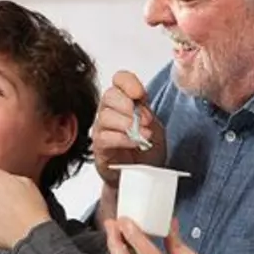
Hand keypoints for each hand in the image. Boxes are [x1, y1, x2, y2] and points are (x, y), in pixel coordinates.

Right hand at [92, 70, 165, 187]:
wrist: (143, 174)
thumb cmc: (147, 149)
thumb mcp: (154, 125)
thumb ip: (147, 111)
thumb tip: (140, 103)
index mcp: (124, 100)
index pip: (119, 79)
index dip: (129, 83)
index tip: (141, 94)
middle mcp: (109, 111)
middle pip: (109, 95)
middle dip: (129, 106)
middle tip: (146, 120)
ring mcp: (101, 128)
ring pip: (106, 116)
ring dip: (128, 124)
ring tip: (144, 134)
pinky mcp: (99, 146)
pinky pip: (105, 137)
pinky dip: (123, 139)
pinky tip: (135, 142)